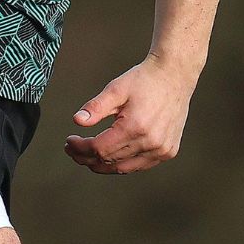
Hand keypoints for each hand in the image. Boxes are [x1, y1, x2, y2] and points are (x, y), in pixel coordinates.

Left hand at [64, 54, 197, 174]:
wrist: (174, 75)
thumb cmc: (145, 79)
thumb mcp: (116, 88)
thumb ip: (96, 107)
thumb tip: (77, 121)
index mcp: (136, 127)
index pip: (99, 149)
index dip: (80, 148)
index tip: (69, 141)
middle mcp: (151, 143)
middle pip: (109, 161)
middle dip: (86, 157)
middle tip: (72, 149)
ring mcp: (162, 150)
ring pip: (123, 168)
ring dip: (102, 164)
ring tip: (86, 154)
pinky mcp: (168, 151)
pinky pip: (139, 165)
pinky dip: (122, 163)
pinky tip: (110, 154)